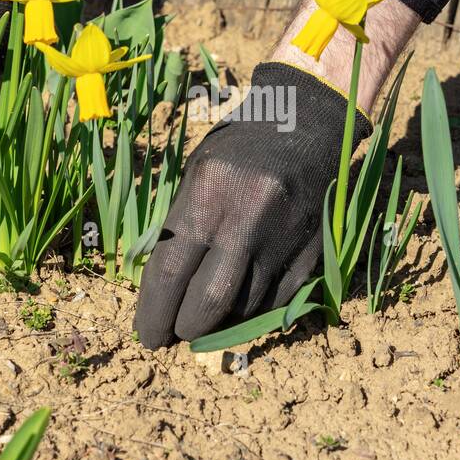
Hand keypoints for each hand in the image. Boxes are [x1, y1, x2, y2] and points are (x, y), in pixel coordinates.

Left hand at [134, 62, 368, 346]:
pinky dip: (252, 312)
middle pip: (209, 301)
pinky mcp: (310, 253)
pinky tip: (239, 306)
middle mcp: (246, 220)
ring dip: (220, 323)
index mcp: (209, 194)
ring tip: (205, 317)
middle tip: (174, 333)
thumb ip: (182, 226)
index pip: (171, 272)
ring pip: (243, 307)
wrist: (311, 124)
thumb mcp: (199, 172)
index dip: (154, 312)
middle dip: (185, 327)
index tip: (147, 335)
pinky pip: (275, 302)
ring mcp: (282, 239)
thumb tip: (164, 288)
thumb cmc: (243, 146)